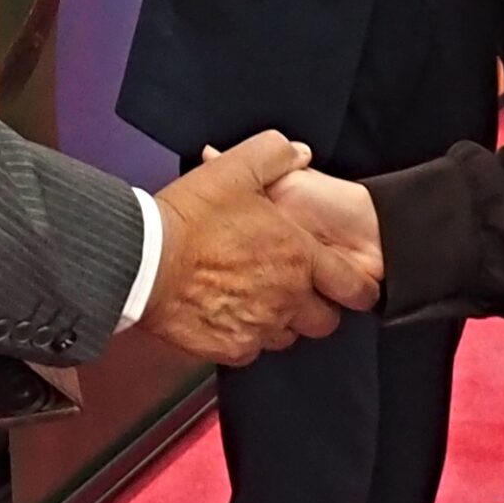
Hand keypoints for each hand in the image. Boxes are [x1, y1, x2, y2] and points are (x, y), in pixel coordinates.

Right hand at [145, 134, 371, 366]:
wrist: (144, 261)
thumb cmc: (190, 218)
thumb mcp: (236, 168)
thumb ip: (275, 155)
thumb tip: (299, 153)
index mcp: (299, 256)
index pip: (354, 287)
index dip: (359, 287)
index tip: (353, 286)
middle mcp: (287, 298)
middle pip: (324, 320)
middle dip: (316, 306)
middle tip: (295, 288)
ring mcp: (259, 328)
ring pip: (287, 335)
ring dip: (280, 319)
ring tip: (256, 296)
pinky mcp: (231, 349)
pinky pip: (252, 348)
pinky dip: (246, 334)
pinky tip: (228, 310)